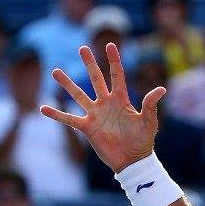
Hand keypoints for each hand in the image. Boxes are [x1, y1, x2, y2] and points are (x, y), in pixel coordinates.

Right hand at [40, 43, 165, 172]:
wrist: (133, 160)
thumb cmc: (143, 140)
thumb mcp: (149, 121)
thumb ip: (150, 104)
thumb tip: (161, 89)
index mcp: (122, 99)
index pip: (117, 75)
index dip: (114, 60)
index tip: (110, 45)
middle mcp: (106, 103)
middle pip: (96, 79)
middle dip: (90, 64)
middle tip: (82, 48)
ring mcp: (95, 114)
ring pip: (79, 95)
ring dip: (67, 84)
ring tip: (55, 71)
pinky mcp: (87, 128)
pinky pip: (69, 119)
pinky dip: (56, 114)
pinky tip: (43, 108)